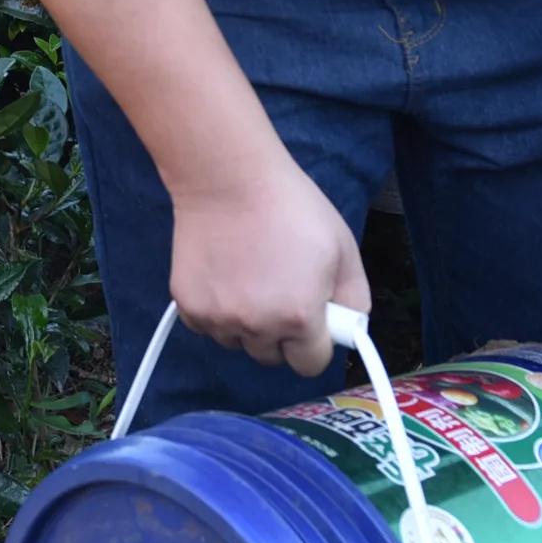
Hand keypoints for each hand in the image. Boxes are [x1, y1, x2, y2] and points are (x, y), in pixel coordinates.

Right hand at [168, 158, 368, 377]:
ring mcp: (218, 319)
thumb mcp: (343, 249)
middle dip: (281, 334)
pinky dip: (217, 311)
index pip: (310, 364)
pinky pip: (208, 327)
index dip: (315, 342)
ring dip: (247, 324)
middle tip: (279, 290)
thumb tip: (348, 330)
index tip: (311, 320)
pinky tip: (224, 275)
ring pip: (239, 342)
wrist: (228, 178)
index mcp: (300, 318)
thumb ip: (354, 299)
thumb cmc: (292, 208)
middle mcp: (257, 327)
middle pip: (273, 357)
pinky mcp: (188, 306)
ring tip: (249, 277)